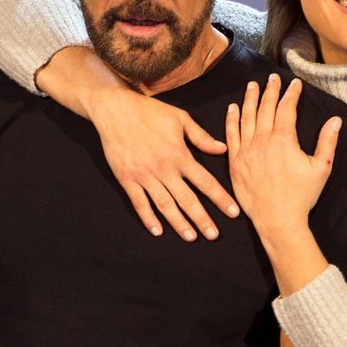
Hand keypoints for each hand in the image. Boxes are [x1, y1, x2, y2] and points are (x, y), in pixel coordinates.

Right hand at [85, 85, 239, 240]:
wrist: (114, 109)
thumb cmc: (149, 111)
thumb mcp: (180, 118)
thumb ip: (201, 137)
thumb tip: (222, 149)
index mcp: (179, 155)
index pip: (205, 181)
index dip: (220, 198)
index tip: (233, 212)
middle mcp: (164, 169)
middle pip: (187, 199)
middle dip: (202, 219)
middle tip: (214, 235)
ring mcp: (144, 175)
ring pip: (165, 205)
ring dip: (179, 223)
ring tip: (191, 237)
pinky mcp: (126, 178)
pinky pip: (139, 202)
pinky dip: (148, 218)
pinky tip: (157, 231)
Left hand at [225, 75, 340, 240]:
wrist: (278, 220)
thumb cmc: (301, 196)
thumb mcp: (321, 168)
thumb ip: (327, 142)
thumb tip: (335, 120)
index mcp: (284, 140)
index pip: (286, 109)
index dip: (291, 94)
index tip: (294, 84)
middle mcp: (262, 141)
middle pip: (265, 108)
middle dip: (270, 90)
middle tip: (272, 78)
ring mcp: (246, 151)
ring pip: (246, 117)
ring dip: (249, 99)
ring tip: (252, 85)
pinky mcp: (235, 162)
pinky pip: (231, 135)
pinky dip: (231, 119)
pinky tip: (232, 108)